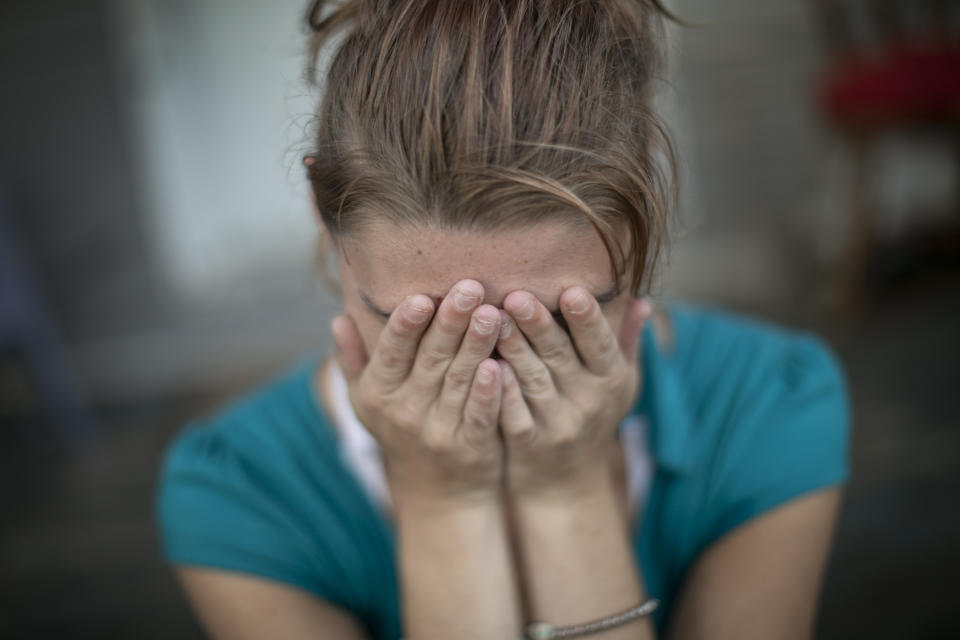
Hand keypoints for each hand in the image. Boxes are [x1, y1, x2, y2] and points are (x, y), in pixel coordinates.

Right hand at [331, 279, 504, 502]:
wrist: (438, 495)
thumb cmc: (402, 433)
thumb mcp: (368, 401)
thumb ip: (354, 360)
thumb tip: (338, 318)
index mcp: (378, 394)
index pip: (391, 352)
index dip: (406, 325)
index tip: (421, 296)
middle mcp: (404, 411)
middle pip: (430, 359)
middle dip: (450, 321)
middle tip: (470, 286)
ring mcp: (438, 430)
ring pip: (459, 380)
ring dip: (476, 344)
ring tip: (492, 311)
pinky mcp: (470, 446)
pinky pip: (479, 415)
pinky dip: (489, 391)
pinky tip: (499, 365)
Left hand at [495, 287, 651, 498]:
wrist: (567, 484)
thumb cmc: (593, 419)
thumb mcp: (620, 385)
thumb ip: (626, 342)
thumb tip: (642, 299)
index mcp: (611, 380)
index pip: (600, 344)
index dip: (587, 319)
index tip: (571, 291)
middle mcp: (588, 402)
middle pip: (560, 357)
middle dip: (538, 324)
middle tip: (516, 294)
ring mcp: (558, 424)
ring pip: (533, 380)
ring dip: (513, 347)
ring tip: (492, 316)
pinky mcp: (528, 443)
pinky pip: (514, 413)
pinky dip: (502, 390)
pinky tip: (486, 365)